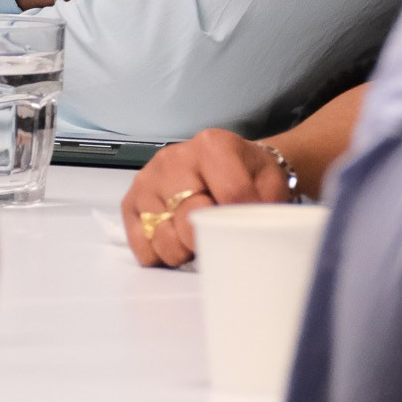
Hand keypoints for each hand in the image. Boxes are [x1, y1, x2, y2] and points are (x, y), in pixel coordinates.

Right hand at [122, 131, 294, 267]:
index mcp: (211, 146)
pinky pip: (143, 248)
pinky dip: (161, 255)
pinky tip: (177, 238)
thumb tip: (253, 241)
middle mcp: (173, 158)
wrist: (230, 165)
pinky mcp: (130, 203)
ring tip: (198, 234)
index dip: (244, 222)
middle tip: (221, 232)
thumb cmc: (249, 177)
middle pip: (191, 220)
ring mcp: (148, 180)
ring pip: (164, 240)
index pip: (230, 196)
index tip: (250, 228)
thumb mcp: (270, 185)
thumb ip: (265, 208)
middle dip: (211, 238)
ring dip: (185, 251)